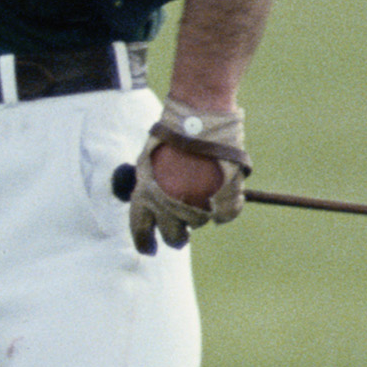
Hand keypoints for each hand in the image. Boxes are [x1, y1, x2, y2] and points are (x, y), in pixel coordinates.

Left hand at [126, 102, 249, 255]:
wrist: (196, 117)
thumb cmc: (170, 136)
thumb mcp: (146, 163)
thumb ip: (146, 190)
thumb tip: (147, 214)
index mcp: (147, 196)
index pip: (141, 231)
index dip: (145, 243)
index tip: (149, 249)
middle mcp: (171, 204)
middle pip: (173, 236)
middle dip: (176, 236)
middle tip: (180, 233)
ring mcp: (199, 201)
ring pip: (200, 223)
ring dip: (199, 213)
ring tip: (199, 189)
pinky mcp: (223, 195)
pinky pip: (225, 215)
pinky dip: (225, 209)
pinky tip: (220, 196)